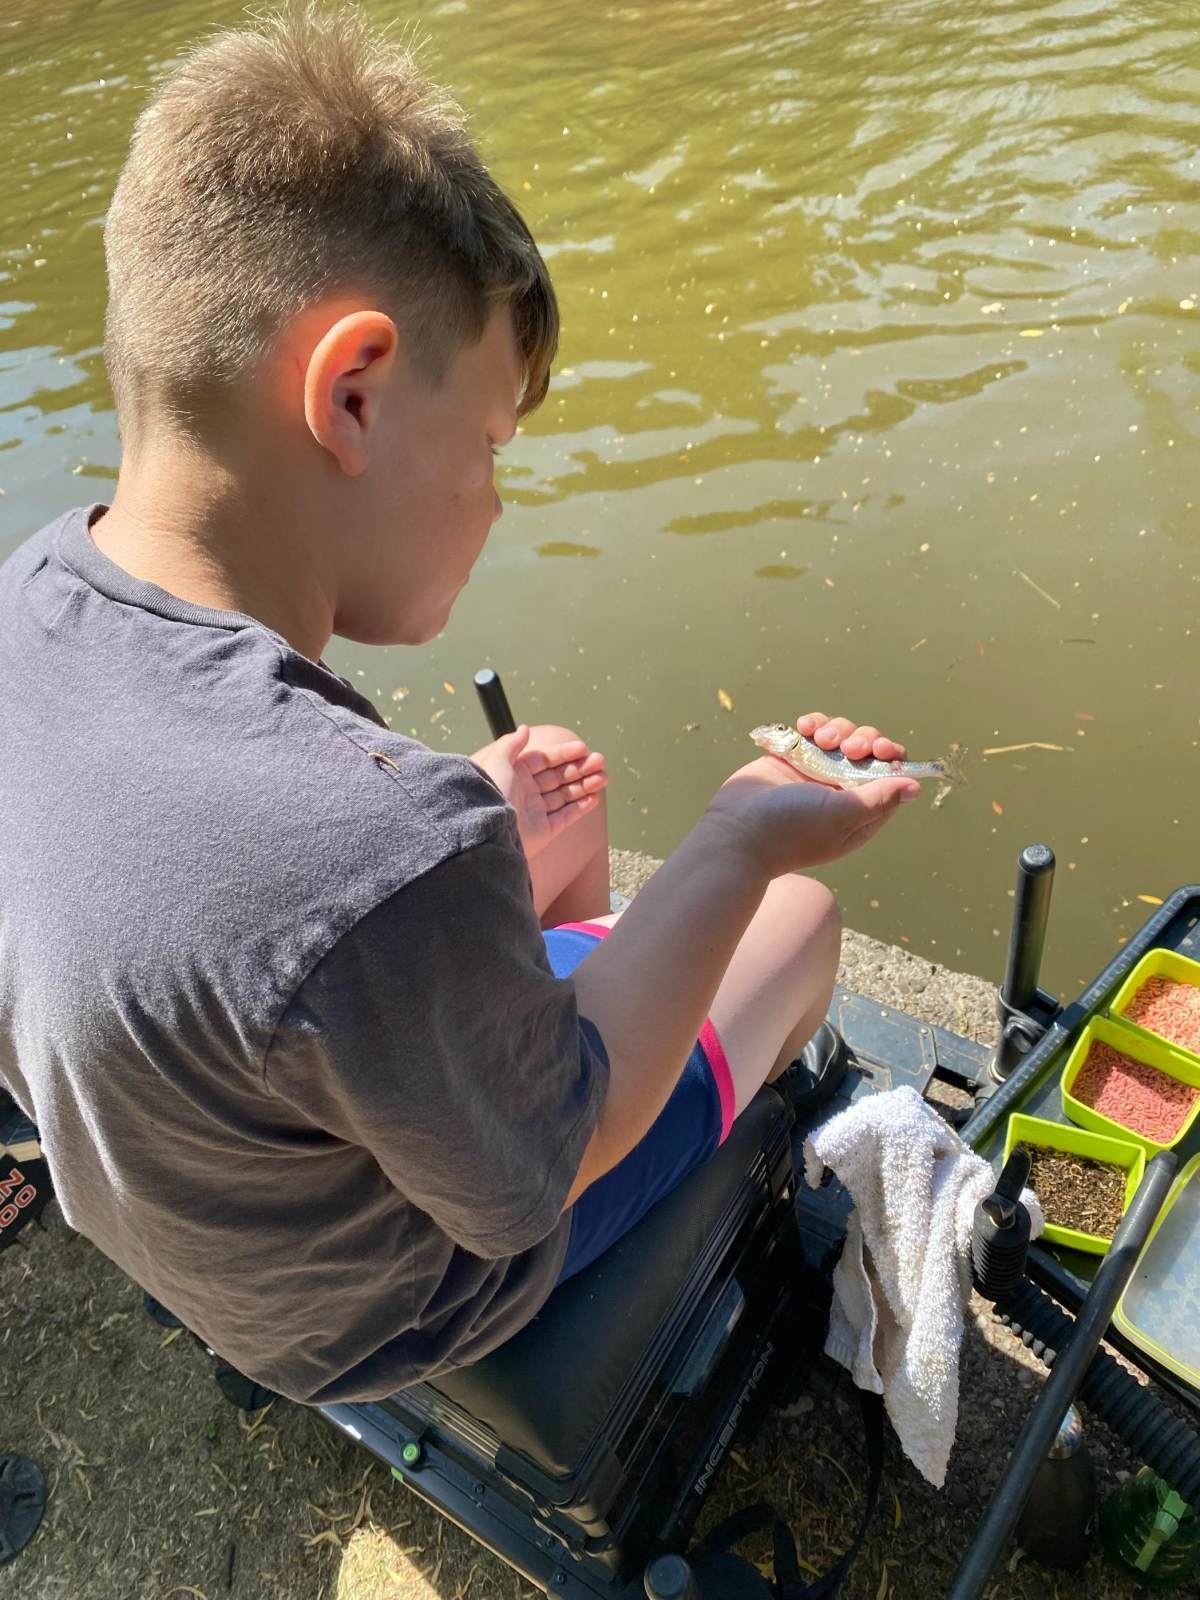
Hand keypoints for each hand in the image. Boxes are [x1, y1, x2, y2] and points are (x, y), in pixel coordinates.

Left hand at [472, 726, 607, 861]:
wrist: (490, 830)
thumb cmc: (492, 794)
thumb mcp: (498, 761)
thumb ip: (511, 743)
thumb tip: (524, 728)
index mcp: (515, 774)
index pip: (545, 760)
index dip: (564, 754)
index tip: (583, 749)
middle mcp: (526, 792)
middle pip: (559, 777)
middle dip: (580, 769)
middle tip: (600, 761)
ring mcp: (536, 812)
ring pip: (565, 795)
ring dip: (585, 785)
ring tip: (603, 777)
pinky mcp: (544, 831)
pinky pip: (566, 816)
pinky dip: (581, 807)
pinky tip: (595, 797)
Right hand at [704, 709, 918, 877]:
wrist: (735, 832)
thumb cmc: (789, 830)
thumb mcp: (841, 816)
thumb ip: (879, 798)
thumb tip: (917, 786)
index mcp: (860, 813)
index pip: (892, 777)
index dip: (890, 758)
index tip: (877, 750)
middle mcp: (841, 792)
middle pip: (869, 752)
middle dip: (861, 739)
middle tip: (846, 747)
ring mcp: (815, 775)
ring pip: (841, 736)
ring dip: (835, 728)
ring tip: (818, 736)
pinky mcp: (791, 760)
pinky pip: (812, 732)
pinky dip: (812, 724)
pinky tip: (803, 727)